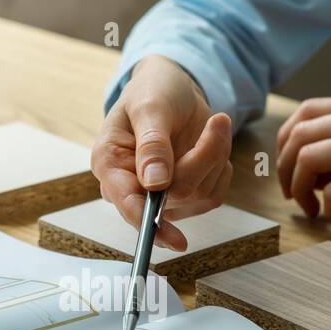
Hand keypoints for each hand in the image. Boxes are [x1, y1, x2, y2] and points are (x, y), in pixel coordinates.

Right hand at [91, 55, 232, 250]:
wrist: (173, 89)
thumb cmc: (153, 91)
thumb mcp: (150, 107)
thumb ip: (151, 144)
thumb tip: (154, 183)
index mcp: (110, 164)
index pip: (128, 204)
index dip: (150, 223)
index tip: (176, 240)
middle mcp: (132, 187)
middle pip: (176, 196)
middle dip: (202, 159)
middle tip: (216, 121)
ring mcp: (160, 196)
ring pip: (200, 195)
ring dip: (215, 157)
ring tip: (212, 124)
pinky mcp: (186, 196)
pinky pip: (214, 193)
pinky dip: (221, 165)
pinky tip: (211, 142)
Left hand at [275, 98, 330, 233]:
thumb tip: (302, 164)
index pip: (307, 110)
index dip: (285, 140)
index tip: (288, 169)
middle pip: (298, 134)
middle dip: (284, 169)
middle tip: (293, 195)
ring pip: (306, 159)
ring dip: (300, 190)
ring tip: (315, 209)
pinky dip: (329, 211)